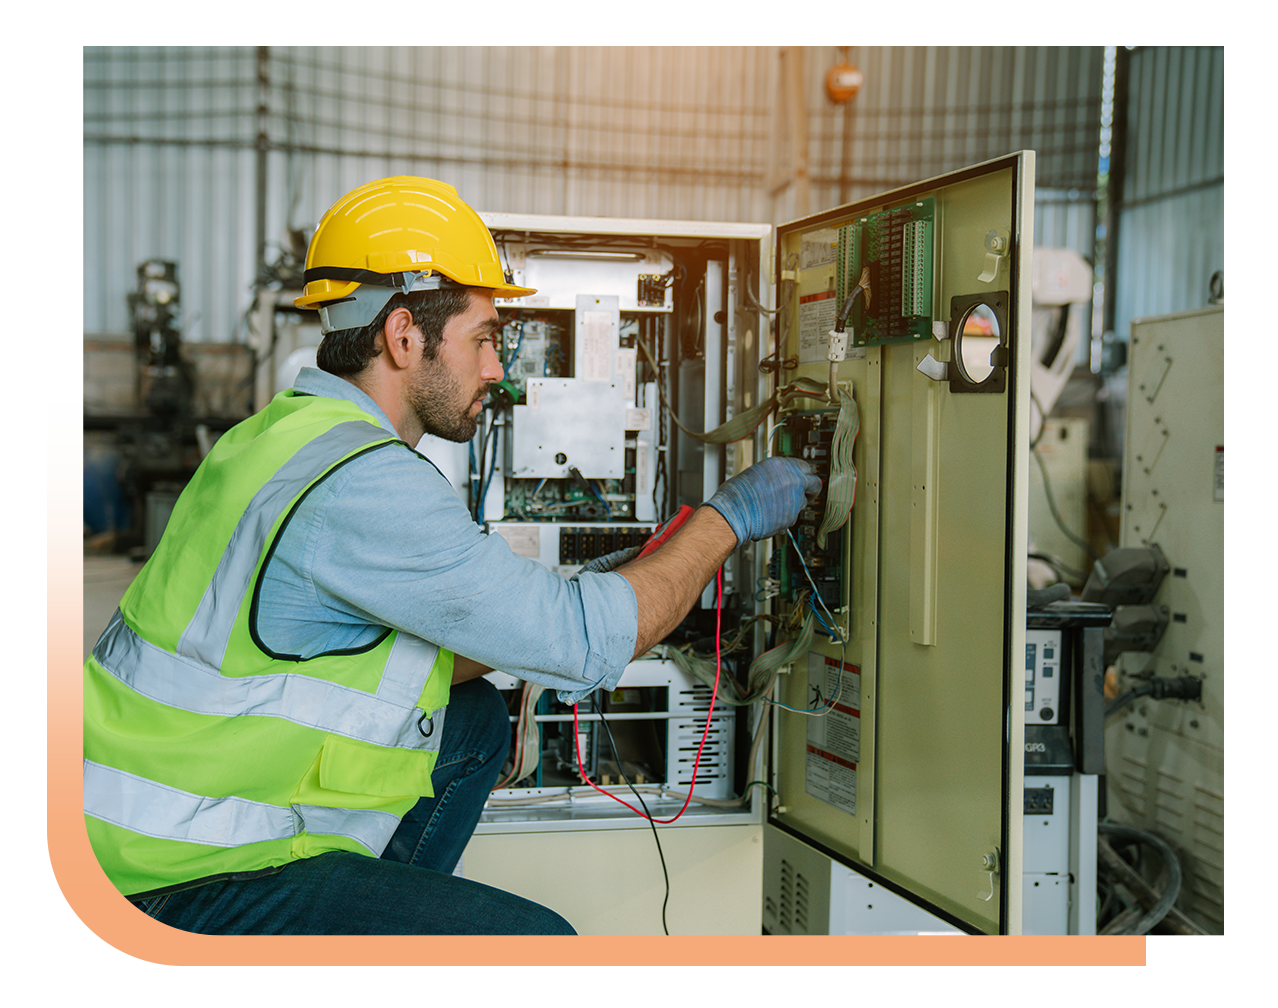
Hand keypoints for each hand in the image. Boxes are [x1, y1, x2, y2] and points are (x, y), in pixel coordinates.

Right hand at [704, 457, 821, 544]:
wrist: (732, 515)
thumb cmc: (735, 496)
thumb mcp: (754, 473)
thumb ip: (772, 475)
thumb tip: (778, 478)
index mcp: (780, 465)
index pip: (804, 466)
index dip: (803, 474)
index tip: (803, 478)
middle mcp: (791, 480)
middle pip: (814, 483)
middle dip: (811, 489)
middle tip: (807, 492)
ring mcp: (793, 499)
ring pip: (803, 501)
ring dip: (795, 504)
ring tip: (777, 506)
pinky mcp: (792, 517)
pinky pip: (793, 516)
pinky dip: (785, 517)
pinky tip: (771, 515)